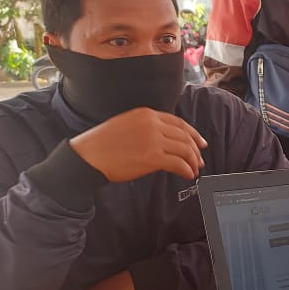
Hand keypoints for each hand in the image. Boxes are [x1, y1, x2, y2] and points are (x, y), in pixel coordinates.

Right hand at [70, 107, 206, 181]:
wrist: (88, 156)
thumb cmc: (103, 144)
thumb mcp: (127, 124)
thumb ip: (147, 127)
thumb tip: (166, 140)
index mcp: (146, 114)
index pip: (178, 122)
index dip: (192, 134)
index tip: (200, 142)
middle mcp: (152, 124)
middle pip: (184, 136)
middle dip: (195, 149)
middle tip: (200, 159)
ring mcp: (153, 140)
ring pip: (184, 149)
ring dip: (193, 160)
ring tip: (194, 169)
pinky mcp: (153, 157)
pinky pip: (178, 163)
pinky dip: (187, 170)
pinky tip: (188, 175)